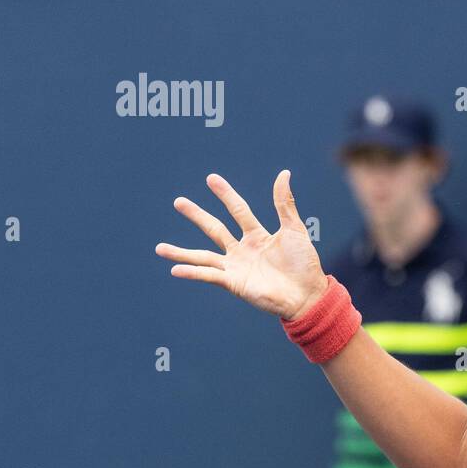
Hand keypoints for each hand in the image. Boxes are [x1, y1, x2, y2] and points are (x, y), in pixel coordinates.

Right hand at [156, 170, 329, 320]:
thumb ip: (284, 203)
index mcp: (257, 236)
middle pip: (215, 228)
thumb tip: (283, 173)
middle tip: (178, 201)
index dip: (226, 194)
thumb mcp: (294, 229)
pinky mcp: (234, 283)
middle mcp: (242, 250)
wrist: (308, 294)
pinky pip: (209, 275)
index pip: (238, 210)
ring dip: (181, 253)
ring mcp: (236, 267)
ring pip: (203, 256)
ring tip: (159, 248)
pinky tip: (175, 269)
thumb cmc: (304, 264)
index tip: (211, 178)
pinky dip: (192, 272)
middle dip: (197, 215)